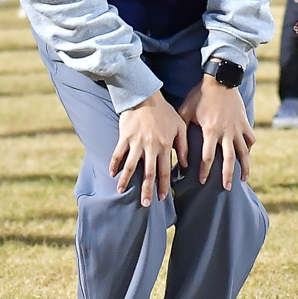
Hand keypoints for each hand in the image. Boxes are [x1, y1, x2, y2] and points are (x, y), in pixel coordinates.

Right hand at [112, 91, 188, 205]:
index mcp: (165, 145)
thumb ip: (184, 146)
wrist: (145, 95)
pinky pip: (118, 153)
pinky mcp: (124, 136)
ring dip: (126, 180)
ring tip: (121, 192)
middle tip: (145, 203)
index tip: (162, 197)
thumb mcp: (180, 126)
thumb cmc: (164, 111)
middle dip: (147, 190)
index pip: (165, 171)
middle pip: (148, 173)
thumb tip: (185, 165)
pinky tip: (112, 174)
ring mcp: (136, 142)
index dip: (164, 185)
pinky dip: (114, 164)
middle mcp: (151, 146)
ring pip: (131, 165)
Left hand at [180, 77, 254, 188]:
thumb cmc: (199, 95)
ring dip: (244, 167)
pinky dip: (249, 147)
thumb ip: (181, 131)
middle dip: (227, 175)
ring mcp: (237, 128)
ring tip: (243, 179)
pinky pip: (250, 138)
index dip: (205, 171)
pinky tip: (247, 155)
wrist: (220, 79)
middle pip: (229, 159)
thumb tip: (176, 151)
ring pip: (244, 152)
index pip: (208, 157)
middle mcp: (226, 132)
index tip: (203, 181)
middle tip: (226, 188)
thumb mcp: (185, 111)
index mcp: (211, 130)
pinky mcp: (245, 122)